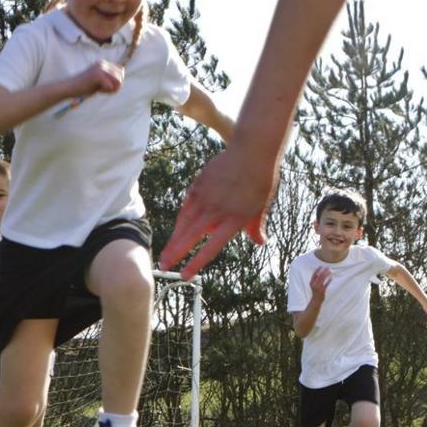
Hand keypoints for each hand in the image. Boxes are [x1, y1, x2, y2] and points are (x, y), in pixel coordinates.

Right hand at [52, 60, 124, 119]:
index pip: (121, 70)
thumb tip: (120, 81)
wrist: (70, 87)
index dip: (116, 80)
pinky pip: (111, 86)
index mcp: (103, 63)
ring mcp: (100, 68)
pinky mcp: (98, 75)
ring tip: (100, 90)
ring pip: (118, 80)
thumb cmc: (83, 87)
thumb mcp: (99, 81)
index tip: (106, 85)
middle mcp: (103, 63)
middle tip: (103, 89)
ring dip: (111, 89)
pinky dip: (106, 91)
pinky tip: (97, 90)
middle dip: (116, 85)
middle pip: (121, 75)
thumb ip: (109, 79)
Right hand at [158, 142, 279, 276]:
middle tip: (163, 266)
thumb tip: (260, 242)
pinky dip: (181, 220)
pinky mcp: (198, 186)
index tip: (184, 275)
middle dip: (175, 253)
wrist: (252, 151)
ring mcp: (205, 197)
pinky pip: (186, 207)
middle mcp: (217, 211)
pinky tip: (176, 229)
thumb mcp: (262, 206)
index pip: (211, 247)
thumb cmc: (261, 179)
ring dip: (173, 240)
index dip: (196, 262)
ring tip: (165, 253)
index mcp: (234, 219)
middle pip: (191, 236)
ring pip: (184, 223)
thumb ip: (256, 227)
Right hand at [309, 266, 332, 297]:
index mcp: (311, 283)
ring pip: (323, 279)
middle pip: (319, 276)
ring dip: (327, 274)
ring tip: (330, 271)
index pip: (314, 275)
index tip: (321, 266)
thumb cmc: (315, 292)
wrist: (316, 300)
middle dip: (324, 271)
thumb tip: (319, 274)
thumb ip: (315, 280)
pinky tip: (331, 278)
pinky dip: (328, 281)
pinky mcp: (322, 290)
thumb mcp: (313, 285)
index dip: (317, 270)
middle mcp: (314, 284)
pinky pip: (326, 285)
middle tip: (327, 267)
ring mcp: (318, 287)